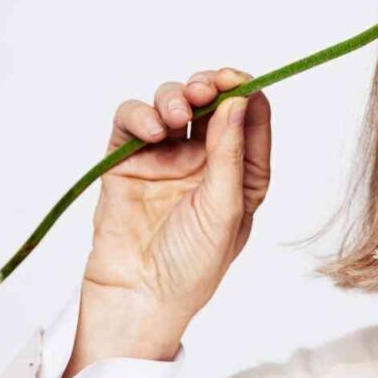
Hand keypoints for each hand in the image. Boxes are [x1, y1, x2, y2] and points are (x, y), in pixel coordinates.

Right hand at [59, 67, 271, 377]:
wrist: (140, 298)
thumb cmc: (194, 264)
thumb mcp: (226, 208)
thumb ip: (231, 153)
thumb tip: (239, 101)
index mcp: (242, 170)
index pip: (250, 117)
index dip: (245, 90)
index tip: (236, 79)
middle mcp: (206, 159)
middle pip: (209, 101)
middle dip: (208, 85)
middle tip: (204, 88)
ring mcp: (165, 157)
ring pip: (171, 103)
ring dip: (174, 97)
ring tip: (176, 118)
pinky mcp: (127, 161)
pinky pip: (131, 121)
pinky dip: (139, 115)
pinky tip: (151, 132)